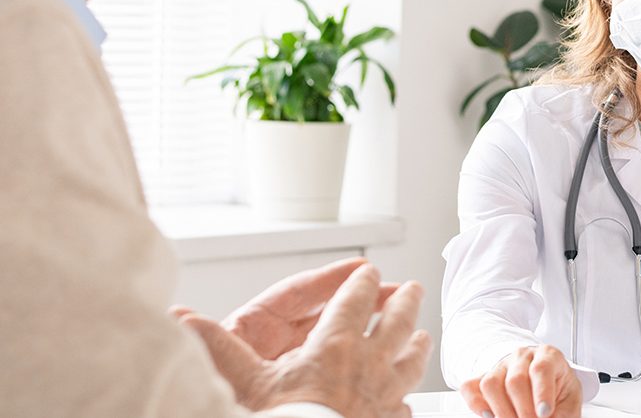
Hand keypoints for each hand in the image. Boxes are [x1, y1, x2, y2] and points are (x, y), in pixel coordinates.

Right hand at [180, 264, 431, 417]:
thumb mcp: (247, 385)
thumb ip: (222, 351)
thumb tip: (182, 321)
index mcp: (336, 344)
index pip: (355, 300)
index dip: (361, 282)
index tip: (369, 271)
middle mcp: (369, 363)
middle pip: (397, 322)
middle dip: (405, 301)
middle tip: (413, 288)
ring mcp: (386, 394)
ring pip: (412, 360)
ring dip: (418, 345)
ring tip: (424, 336)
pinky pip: (405, 405)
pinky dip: (407, 398)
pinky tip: (406, 399)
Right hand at [460, 345, 580, 417]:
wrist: (546, 378)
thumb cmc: (558, 387)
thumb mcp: (570, 398)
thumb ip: (563, 413)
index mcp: (548, 356)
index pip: (541, 369)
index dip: (542, 393)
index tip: (544, 413)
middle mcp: (522, 357)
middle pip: (515, 380)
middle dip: (523, 410)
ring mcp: (501, 366)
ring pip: (490, 384)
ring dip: (501, 411)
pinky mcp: (484, 377)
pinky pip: (470, 387)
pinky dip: (476, 405)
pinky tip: (489, 415)